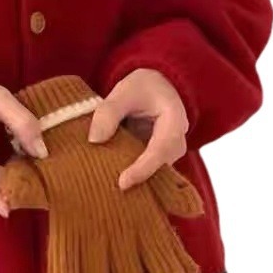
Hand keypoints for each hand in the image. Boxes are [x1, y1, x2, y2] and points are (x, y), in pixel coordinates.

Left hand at [88, 68, 188, 190]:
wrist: (157, 87)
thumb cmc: (143, 88)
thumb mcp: (125, 91)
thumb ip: (109, 111)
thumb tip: (95, 140)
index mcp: (174, 121)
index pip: (161, 150)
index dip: (143, 169)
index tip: (123, 182)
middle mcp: (177, 142)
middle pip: (159, 168)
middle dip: (136, 178)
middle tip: (106, 185)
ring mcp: (169, 154)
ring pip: (154, 173)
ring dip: (132, 177)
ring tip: (105, 181)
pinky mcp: (159, 160)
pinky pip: (147, 171)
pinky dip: (130, 174)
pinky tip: (109, 176)